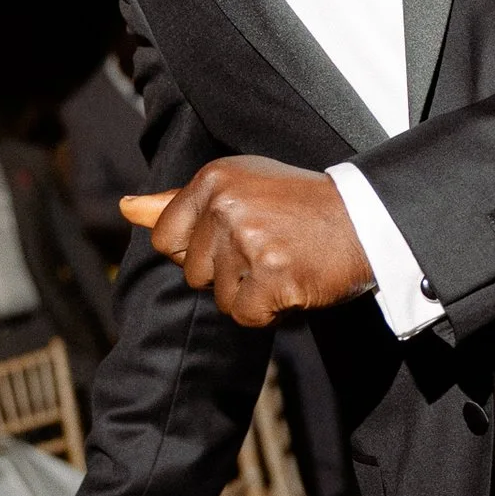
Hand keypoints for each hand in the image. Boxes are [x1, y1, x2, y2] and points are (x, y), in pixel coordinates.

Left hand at [119, 157, 373, 325]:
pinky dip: (269, 311)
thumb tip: (126, 208)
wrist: (368, 220)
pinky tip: (293, 283)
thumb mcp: (240, 187)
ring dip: (250, 292)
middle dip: (226, 273)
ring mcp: (249, 241)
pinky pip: (245, 316)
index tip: (238, 236)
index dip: (198, 250)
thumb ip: (179, 202)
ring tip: (284, 262)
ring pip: (218, 296)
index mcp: (214, 179)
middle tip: (270, 248)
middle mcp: (226, 205)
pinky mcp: (272, 276)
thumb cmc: (300, 206)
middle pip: (191, 272)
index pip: (165, 238)